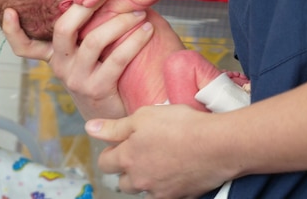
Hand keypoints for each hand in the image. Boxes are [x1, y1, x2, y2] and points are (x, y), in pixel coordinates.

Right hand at [1, 4, 153, 118]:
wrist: (116, 118)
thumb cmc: (106, 77)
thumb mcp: (88, 56)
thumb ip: (88, 30)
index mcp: (55, 56)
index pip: (24, 47)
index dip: (12, 31)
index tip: (9, 11)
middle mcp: (61, 66)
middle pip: (63, 29)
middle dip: (85, 5)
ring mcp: (77, 79)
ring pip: (94, 40)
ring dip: (120, 22)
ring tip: (139, 13)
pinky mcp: (97, 89)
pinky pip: (117, 59)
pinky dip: (134, 41)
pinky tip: (147, 31)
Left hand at [87, 105, 230, 197]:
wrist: (217, 145)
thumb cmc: (181, 125)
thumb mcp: (144, 116)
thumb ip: (114, 126)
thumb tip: (89, 129)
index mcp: (127, 157)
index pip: (105, 163)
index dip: (111, 151)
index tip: (123, 143)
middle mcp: (139, 179)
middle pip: (123, 181)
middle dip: (128, 168)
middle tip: (145, 151)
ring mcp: (158, 192)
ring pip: (143, 189)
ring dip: (147, 179)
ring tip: (162, 160)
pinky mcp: (177, 198)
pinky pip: (164, 196)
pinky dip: (166, 186)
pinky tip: (177, 171)